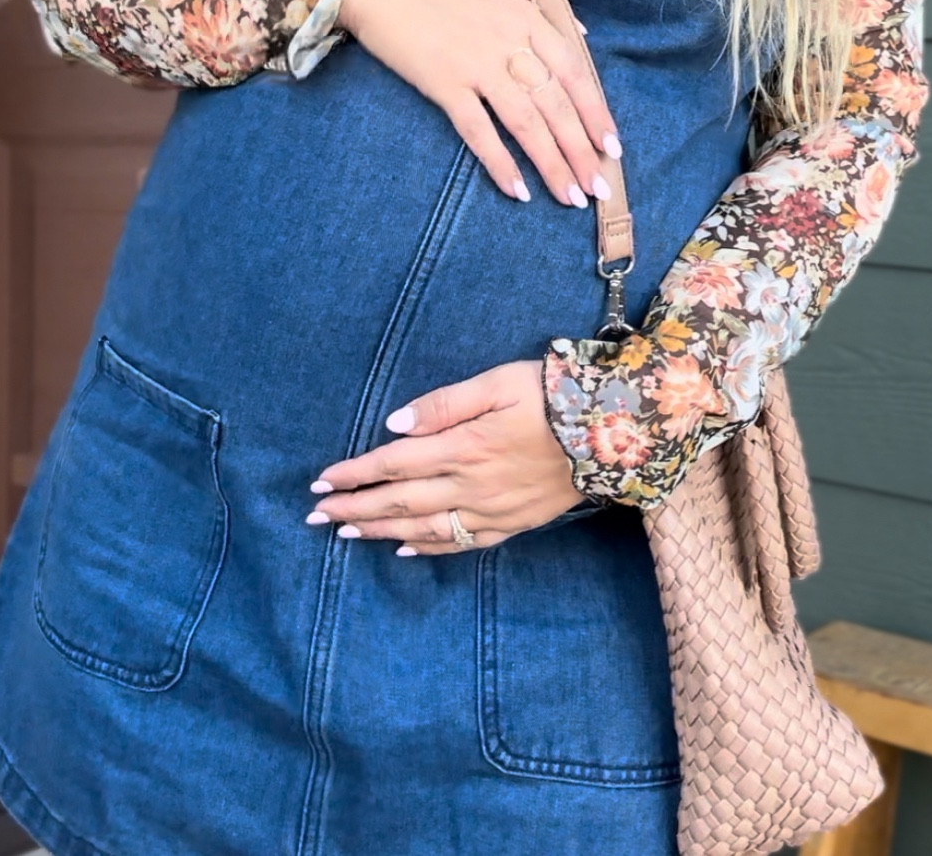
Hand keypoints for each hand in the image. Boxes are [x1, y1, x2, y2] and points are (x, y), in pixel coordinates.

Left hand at [304, 361, 581, 554]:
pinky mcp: (512, 523)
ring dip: (380, 531)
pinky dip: (428, 548)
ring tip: (346, 533)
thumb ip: (444, 404)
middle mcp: (471, 485)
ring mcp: (492, 510)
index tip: (321, 481)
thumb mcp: (499, 381)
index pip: (393, 464)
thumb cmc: (553, 394)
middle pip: (400, 501)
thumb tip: (394, 426)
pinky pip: (461, 544)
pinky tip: (406, 549)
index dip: (354, 474)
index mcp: (463, 446)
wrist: (615, 431)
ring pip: (424, 528)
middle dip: (354, 508)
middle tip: (316, 515)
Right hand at [339, 0, 620, 206]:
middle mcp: (507, 42)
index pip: (573, 70)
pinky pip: (478, 131)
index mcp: (524, 14)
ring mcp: (475, 65)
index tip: (612, 144)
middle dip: (581, 150)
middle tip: (599, 186)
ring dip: (551, 164)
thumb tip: (579, 31)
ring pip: (525, 123)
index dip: (596, 110)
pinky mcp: (443, 83)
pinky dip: (499, 162)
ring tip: (570, 196)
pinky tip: (517, 190)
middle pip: (555, 104)